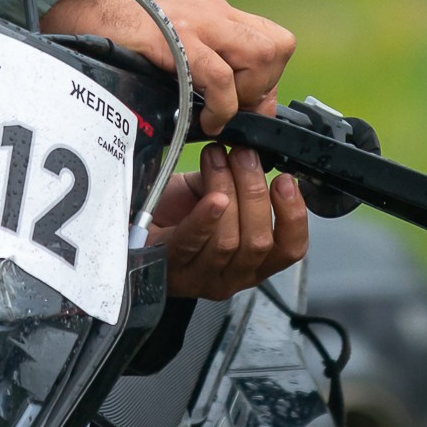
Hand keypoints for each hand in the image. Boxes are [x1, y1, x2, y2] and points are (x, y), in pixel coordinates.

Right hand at [37, 0, 295, 130]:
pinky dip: (222, 104)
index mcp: (213, 10)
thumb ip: (199, 63)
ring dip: (246, 93)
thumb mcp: (168, 42)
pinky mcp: (174, 37)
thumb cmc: (114, 35)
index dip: (267, 79)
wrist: (74, 12)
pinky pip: (220, 74)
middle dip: (264, 87)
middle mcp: (212, 11)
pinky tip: (205, 119)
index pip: (272, 40)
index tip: (245, 106)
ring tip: (217, 112)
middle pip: (278, 46)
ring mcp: (196, 21)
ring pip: (261, 56)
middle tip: (234, 109)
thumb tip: (228, 107)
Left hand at [149, 122, 308, 299]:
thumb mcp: (217, 194)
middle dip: (254, 190)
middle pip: (258, 241)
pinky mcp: (171, 269)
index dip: (294, 216)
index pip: (290, 250)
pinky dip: (206, 218)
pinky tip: (213, 198)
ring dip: (228, 191)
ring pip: (228, 241)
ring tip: (218, 159)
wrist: (132, 225)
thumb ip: (240, 180)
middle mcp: (232, 277)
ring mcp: (201, 278)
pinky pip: (194, 243)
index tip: (286, 181)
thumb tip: (256, 148)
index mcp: (254, 262)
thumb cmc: (176, 213)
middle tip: (244, 155)